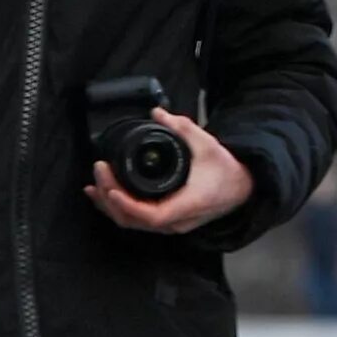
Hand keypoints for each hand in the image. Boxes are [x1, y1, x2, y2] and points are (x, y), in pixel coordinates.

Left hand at [84, 109, 252, 235]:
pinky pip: (138, 220)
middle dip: (110, 199)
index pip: (152, 215)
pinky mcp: (167, 220)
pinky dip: (119, 208)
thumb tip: (158, 112)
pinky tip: (106, 196)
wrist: (243, 188)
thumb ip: (183, 127)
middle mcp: (177, 221)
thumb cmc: (227, 169)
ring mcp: (171, 224)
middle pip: (134, 221)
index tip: (111, 188)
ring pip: (133, 223)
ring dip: (110, 206)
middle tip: (100, 170)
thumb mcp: (208, 144)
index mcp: (188, 204)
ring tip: (93, 185)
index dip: (127, 205)